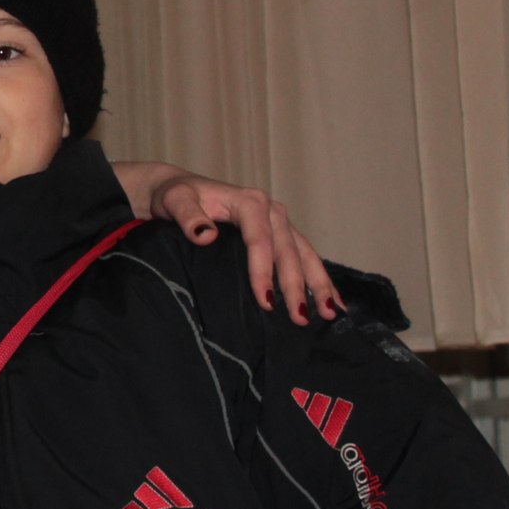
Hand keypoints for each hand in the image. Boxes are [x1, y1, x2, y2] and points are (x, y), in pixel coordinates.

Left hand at [130, 163, 339, 321]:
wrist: (180, 190)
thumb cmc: (176, 197)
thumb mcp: (175, 201)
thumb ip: (187, 216)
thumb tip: (205, 235)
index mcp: (248, 202)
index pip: (260, 240)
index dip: (263, 272)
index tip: (265, 301)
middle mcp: (270, 210)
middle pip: (287, 251)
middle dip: (295, 286)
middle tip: (299, 318)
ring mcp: (279, 221)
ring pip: (305, 254)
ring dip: (318, 284)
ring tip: (329, 314)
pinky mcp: (281, 233)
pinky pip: (305, 256)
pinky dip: (319, 278)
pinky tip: (333, 301)